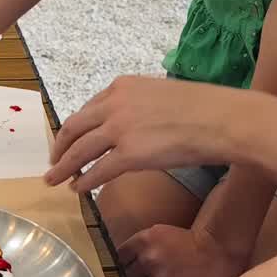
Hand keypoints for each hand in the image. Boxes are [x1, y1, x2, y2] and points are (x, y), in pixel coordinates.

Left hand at [45, 76, 250, 192]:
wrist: (222, 119)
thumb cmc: (203, 109)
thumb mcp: (161, 96)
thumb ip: (140, 107)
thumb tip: (133, 125)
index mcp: (122, 87)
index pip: (87, 109)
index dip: (74, 128)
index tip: (68, 139)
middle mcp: (114, 104)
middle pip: (74, 127)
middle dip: (60, 147)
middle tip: (53, 161)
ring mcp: (119, 129)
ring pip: (78, 150)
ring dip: (63, 167)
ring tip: (54, 179)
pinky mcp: (128, 154)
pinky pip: (95, 171)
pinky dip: (83, 181)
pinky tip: (77, 189)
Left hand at [119, 224, 245, 276]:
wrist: (215, 253)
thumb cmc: (187, 241)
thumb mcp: (159, 233)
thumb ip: (139, 243)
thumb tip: (119, 257)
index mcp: (144, 240)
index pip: (118, 256)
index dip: (121, 261)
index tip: (123, 264)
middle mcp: (148, 258)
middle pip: (126, 273)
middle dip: (132, 273)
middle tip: (144, 271)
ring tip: (165, 274)